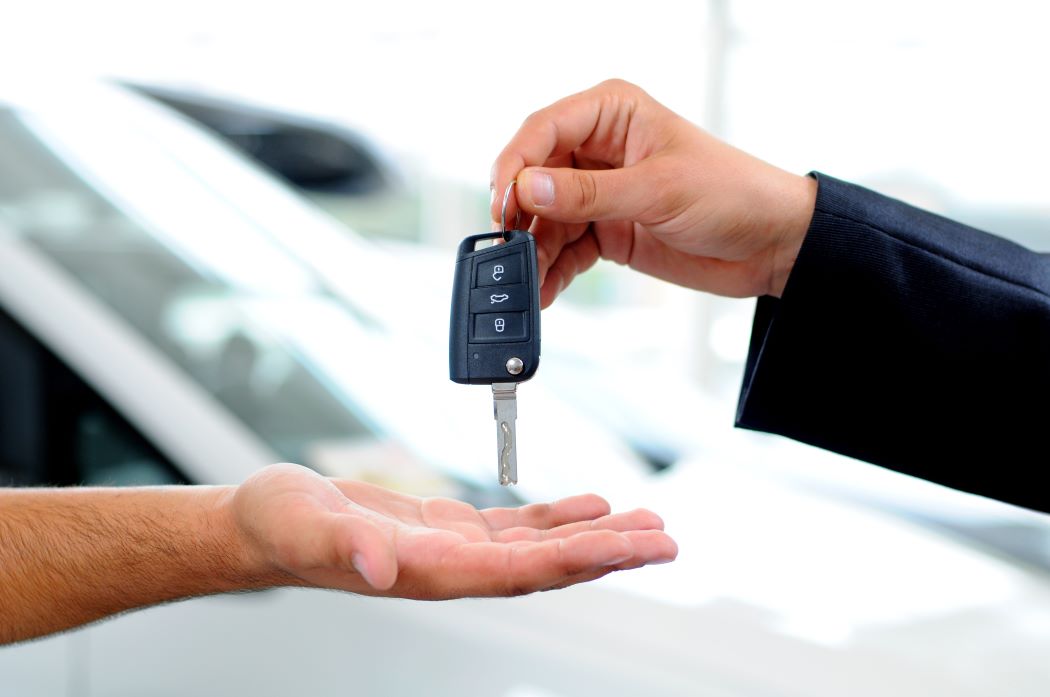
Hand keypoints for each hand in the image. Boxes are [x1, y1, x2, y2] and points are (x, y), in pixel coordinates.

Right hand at [231, 463, 676, 598]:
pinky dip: (556, 518)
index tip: (630, 547)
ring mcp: (454, 551)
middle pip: (548, 567)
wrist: (264, 525)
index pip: (521, 572)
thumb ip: (349, 548)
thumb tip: (384, 568)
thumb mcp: (307, 528)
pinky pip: (516, 528)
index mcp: (430, 573)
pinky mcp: (448, 529)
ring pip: (540, 548)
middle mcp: (453, 570)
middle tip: (665, 540)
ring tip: (644, 524)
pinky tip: (587, 506)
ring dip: (594, 537)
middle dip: (609, 553)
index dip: (579, 559)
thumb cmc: (281, 529)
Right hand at [491, 79, 816, 304]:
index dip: (516, 165)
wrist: (771, 244)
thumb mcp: (658, 190)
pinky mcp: (607, 229)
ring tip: (527, 281)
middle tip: (510, 248)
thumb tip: (529, 189)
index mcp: (613, 113)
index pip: (544, 130)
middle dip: (521, 215)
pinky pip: (565, 248)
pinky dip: (553, 270)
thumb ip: (589, 193)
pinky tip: (545, 290)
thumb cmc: (732, 194)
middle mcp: (599, 148)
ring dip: (534, 251)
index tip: (504, 203)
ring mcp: (601, 191)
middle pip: (535, 177)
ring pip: (546, 218)